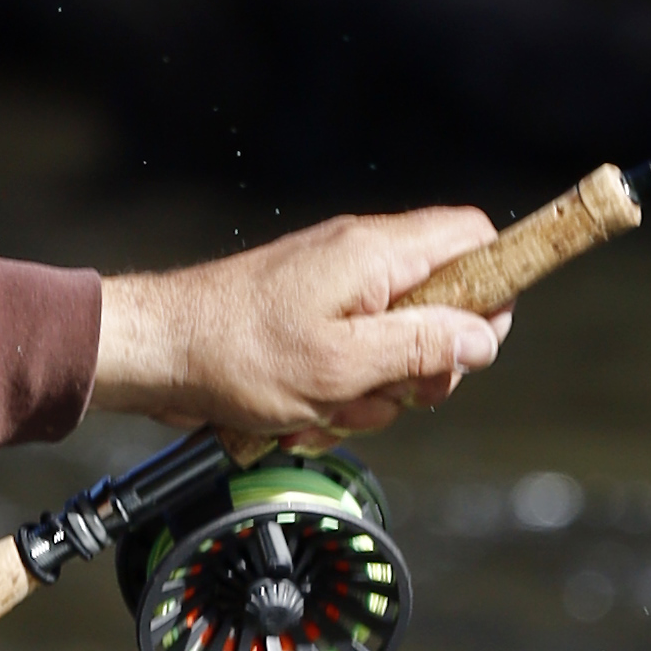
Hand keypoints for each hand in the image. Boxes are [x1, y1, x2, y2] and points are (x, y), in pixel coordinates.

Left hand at [91, 209, 505, 445]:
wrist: (155, 353)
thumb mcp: (341, 364)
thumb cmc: (232, 351)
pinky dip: (336, 398)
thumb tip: (483, 339)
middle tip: (392, 391)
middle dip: (426, 366)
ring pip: (397, 349)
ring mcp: (336, 293)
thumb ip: (421, 347)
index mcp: (377, 253)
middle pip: (444, 308)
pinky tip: (300, 413)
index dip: (494, 289)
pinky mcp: (311, 325)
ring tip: (324, 406)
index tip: (477, 342)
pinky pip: (354, 365)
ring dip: (373, 393)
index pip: (475, 238)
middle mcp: (362, 262)